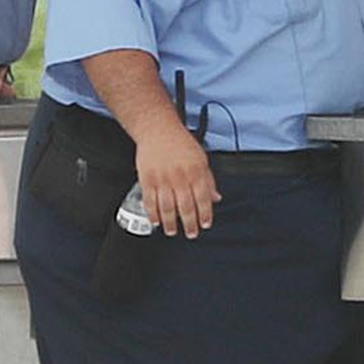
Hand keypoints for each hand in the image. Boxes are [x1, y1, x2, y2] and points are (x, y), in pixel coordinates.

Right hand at [132, 117, 218, 238]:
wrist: (158, 129)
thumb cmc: (180, 143)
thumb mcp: (201, 159)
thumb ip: (208, 180)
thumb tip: (216, 198)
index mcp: (196, 172)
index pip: (203, 199)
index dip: (205, 214)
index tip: (205, 224)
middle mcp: (180, 177)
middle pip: (186, 207)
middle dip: (190, 224)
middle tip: (191, 233)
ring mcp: (162, 179)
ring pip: (167, 207)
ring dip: (170, 223)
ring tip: (172, 231)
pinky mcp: (147, 179)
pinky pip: (150, 201)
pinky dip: (153, 213)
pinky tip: (156, 220)